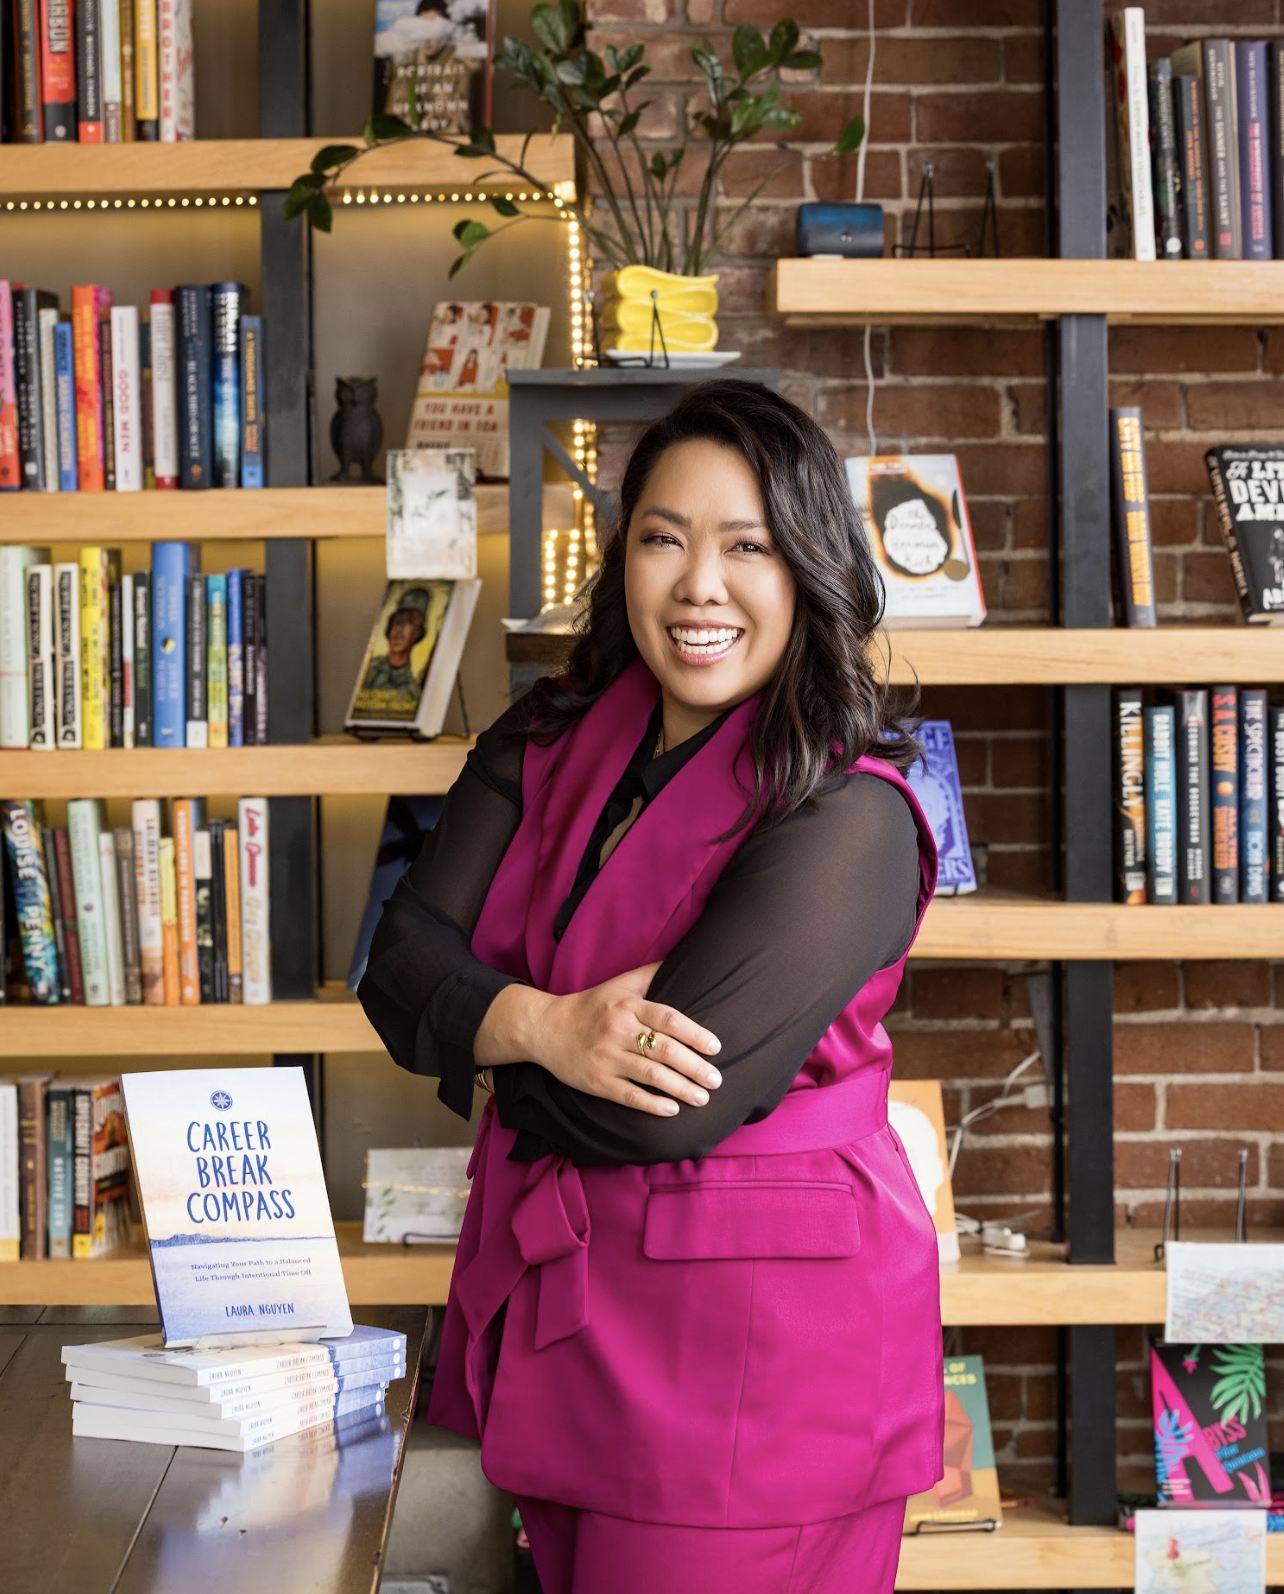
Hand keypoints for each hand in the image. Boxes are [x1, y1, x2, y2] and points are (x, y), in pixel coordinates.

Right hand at [529, 962, 722, 1116]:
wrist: (545, 1028)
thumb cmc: (590, 1005)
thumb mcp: (619, 984)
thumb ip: (651, 974)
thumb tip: (684, 958)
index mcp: (628, 1007)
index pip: (669, 1020)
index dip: (695, 1034)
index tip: (716, 1048)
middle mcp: (619, 1031)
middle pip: (665, 1050)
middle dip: (695, 1067)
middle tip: (717, 1080)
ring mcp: (607, 1058)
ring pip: (651, 1075)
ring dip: (681, 1088)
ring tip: (703, 1098)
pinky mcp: (596, 1081)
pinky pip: (629, 1096)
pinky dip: (652, 1104)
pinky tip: (672, 1110)